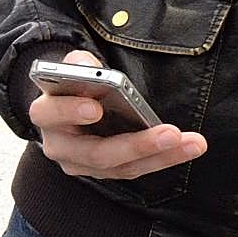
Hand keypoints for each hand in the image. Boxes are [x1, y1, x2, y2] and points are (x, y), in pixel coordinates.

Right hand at [29, 50, 206, 179]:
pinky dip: (162, 159)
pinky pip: (133, 169)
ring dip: (160, 156)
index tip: (95, 108)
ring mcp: (80, 163)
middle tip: (169, 134)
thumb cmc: (74, 86)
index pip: (50, 113)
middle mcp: (59, 144)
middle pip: (95, 152)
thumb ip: (80, 65)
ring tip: (191, 143)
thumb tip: (91, 69)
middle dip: (135, 144)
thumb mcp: (75, 68)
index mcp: (46, 113)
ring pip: (120, 167)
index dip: (70, 111)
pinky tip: (186, 147)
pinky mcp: (103, 171)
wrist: (71, 107)